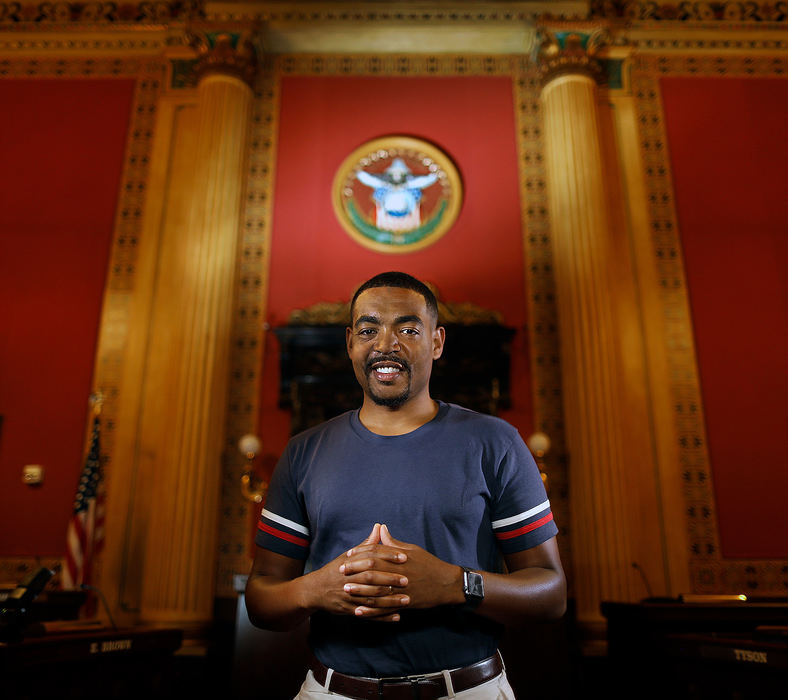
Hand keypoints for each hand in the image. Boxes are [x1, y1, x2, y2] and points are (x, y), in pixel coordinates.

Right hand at [304, 524, 408, 620]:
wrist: (315, 591)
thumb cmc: (336, 570)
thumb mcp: (348, 556)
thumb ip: (366, 544)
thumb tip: (379, 527)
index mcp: (350, 563)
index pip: (371, 557)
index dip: (388, 557)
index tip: (404, 557)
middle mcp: (349, 579)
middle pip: (371, 579)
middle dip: (390, 579)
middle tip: (407, 580)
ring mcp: (349, 596)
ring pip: (371, 599)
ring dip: (390, 601)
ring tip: (407, 600)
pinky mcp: (349, 610)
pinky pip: (368, 615)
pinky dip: (382, 617)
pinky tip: (396, 617)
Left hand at [342, 524, 462, 614]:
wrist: (446, 584)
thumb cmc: (429, 564)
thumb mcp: (412, 549)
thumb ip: (393, 543)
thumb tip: (381, 529)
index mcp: (400, 559)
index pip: (376, 555)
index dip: (361, 554)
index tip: (348, 554)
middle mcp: (399, 574)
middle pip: (373, 572)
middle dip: (355, 571)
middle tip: (340, 571)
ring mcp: (401, 591)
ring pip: (377, 592)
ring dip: (360, 591)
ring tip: (346, 590)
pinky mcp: (404, 604)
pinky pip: (384, 609)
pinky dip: (371, 611)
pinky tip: (359, 611)